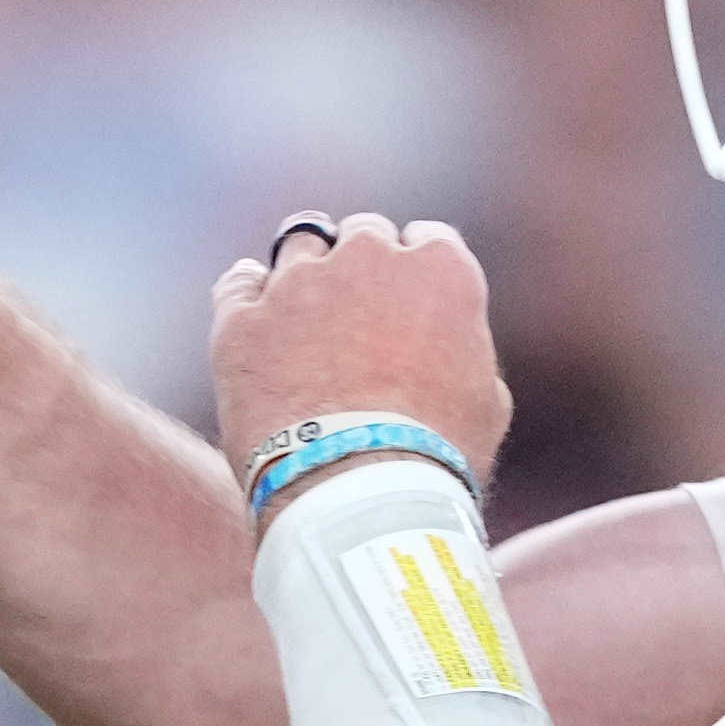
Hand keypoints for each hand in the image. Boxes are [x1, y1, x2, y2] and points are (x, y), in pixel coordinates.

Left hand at [207, 216, 513, 497]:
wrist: (357, 490)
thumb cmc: (436, 455)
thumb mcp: (486, 402)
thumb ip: (466, 350)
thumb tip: (450, 347)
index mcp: (439, 270)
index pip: (428, 239)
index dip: (417, 269)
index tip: (407, 299)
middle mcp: (368, 258)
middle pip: (362, 235)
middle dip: (361, 265)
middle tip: (355, 313)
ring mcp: (298, 283)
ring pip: (299, 247)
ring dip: (304, 275)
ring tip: (303, 321)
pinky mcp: (242, 318)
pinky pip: (239, 284)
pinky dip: (248, 300)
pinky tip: (256, 326)